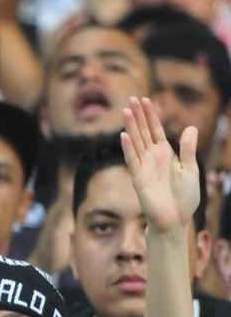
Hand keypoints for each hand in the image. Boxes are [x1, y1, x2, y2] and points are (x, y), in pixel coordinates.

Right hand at [120, 96, 199, 234]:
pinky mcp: (139, 178)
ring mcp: (144, 167)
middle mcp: (152, 158)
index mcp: (165, 154)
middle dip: (138, 115)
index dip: (151, 115)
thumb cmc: (184, 197)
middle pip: (143, 132)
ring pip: (136, 142)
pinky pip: (132, 160)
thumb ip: (188, 148)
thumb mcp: (191, 169)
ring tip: (126, 110)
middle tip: (132, 98)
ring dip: (131, 126)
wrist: (175, 218)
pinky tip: (124, 136)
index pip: (155, 130)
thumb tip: (191, 127)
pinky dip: (128, 148)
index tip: (146, 100)